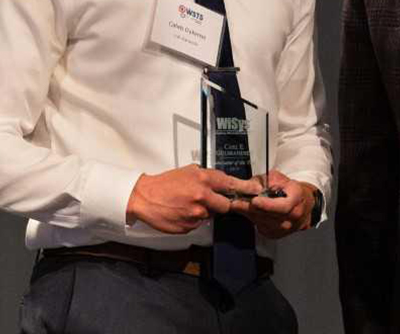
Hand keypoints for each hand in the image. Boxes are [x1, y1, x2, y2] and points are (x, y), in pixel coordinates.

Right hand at [126, 164, 261, 233]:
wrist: (144, 197)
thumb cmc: (165, 183)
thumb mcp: (189, 171)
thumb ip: (208, 177)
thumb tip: (224, 182)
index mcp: (204, 180)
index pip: (232, 184)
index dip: (246, 188)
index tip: (256, 191)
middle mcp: (202, 197)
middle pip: (226, 205)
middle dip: (221, 204)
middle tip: (209, 199)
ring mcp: (196, 214)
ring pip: (211, 215)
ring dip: (204, 212)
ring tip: (187, 204)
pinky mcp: (189, 227)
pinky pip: (198, 224)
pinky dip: (193, 219)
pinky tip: (182, 212)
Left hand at [229, 170, 316, 238]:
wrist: (302, 203)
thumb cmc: (290, 189)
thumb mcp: (280, 178)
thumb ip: (267, 181)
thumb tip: (253, 187)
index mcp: (297, 199)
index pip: (283, 206)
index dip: (268, 205)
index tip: (254, 201)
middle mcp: (293, 216)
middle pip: (269, 215)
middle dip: (250, 208)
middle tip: (236, 202)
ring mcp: (285, 228)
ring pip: (262, 222)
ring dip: (248, 213)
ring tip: (238, 204)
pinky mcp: (276, 234)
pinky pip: (260, 226)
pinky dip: (252, 218)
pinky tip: (248, 211)